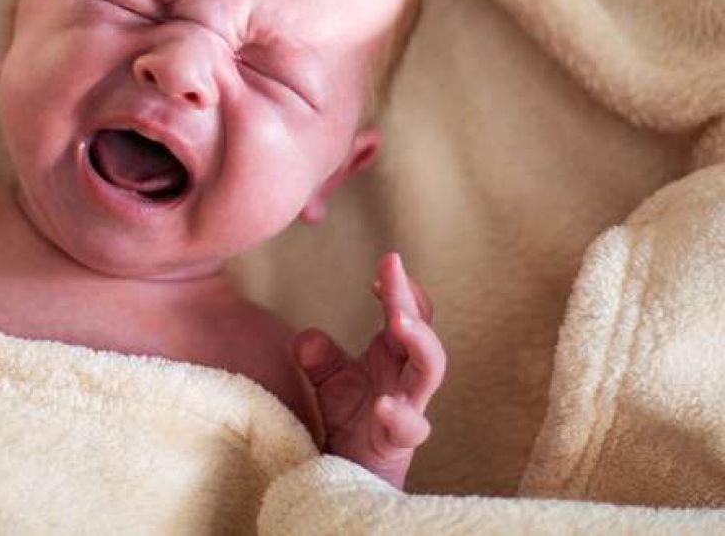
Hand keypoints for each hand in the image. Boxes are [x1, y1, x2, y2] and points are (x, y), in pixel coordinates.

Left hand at [292, 252, 445, 489]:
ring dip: (419, 341)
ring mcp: (409, 406)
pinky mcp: (400, 441)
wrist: (353, 471)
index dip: (398, 287)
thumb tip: (306, 337)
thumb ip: (317, 355)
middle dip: (408, 300)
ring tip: (399, 320)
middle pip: (419, 331)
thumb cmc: (351, 418)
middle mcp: (406, 376)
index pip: (406, 312)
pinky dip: (399, 415)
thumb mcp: (328, 380)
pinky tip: (383, 405)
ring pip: (430, 370)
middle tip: (392, 271)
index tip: (385, 264)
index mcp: (392, 355)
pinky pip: (410, 427)